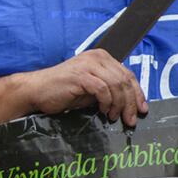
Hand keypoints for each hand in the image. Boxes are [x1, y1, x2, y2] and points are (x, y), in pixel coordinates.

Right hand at [16, 50, 147, 126]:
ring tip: (115, 117)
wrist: (36, 91)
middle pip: (124, 80)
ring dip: (119, 105)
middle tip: (130, 119)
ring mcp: (88, 65)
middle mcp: (96, 57)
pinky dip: (107, 102)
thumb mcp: (91, 89)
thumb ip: (109, 90)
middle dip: (131, 103)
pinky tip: (103, 111)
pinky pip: (103, 90)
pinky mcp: (80, 75)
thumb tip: (130, 103)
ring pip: (116, 85)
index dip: (137, 93)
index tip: (141, 109)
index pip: (127, 74)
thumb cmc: (62, 91)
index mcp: (100, 58)